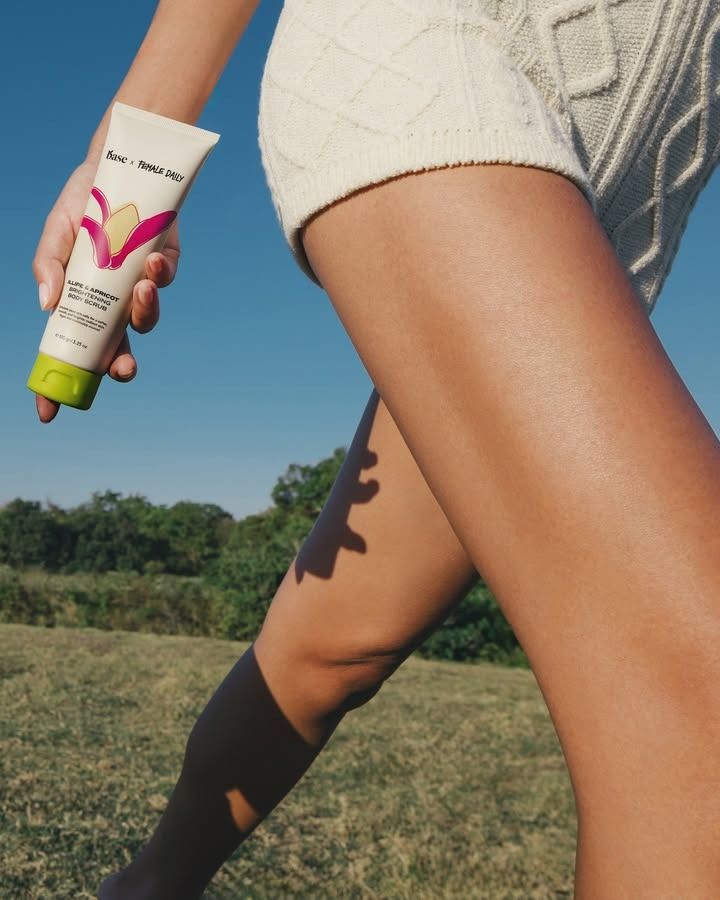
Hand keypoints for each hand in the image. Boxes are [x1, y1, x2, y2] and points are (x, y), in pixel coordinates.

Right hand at [31, 156, 179, 422]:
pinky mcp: (167, 264)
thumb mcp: (56, 232)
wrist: (118, 162)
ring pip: (146, 320)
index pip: (70, 351)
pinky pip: (166, 281)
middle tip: (122, 369)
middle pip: (117, 350)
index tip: (49, 413)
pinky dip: (161, 275)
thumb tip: (49, 304)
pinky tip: (153, 262)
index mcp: (82, 302)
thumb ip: (48, 266)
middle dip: (120, 367)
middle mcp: (112, 301)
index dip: (61, 382)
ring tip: (139, 288)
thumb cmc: (83, 203)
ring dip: (144, 313)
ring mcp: (140, 285)